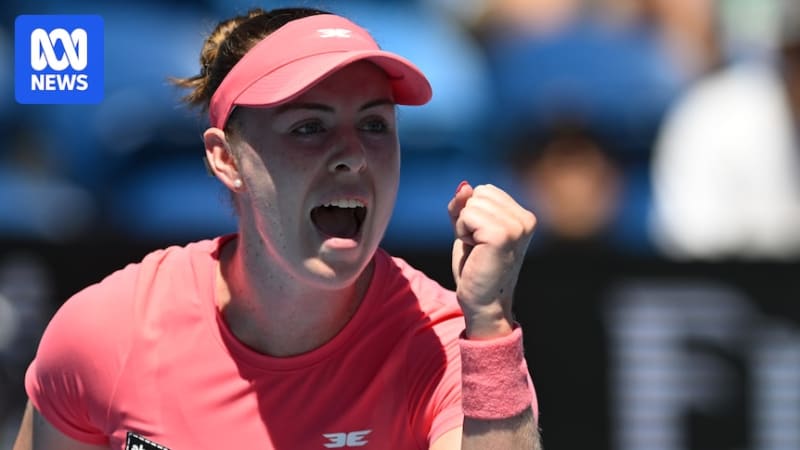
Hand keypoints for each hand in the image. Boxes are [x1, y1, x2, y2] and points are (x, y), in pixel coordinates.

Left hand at [447, 182, 536, 338]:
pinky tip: (475, 252)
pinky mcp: (502, 235)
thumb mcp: (468, 229)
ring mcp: (516, 227)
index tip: (480, 239)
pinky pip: (466, 216)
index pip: (485, 190)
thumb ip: (465, 205)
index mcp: (524, 216)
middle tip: (478, 247)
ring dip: (464, 228)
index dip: (472, 213)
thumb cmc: (476, 268)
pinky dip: (462, 234)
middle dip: (467, 218)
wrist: (483, 303)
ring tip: (478, 250)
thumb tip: (464, 186)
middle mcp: (525, 219)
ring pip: (471, 204)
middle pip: (478, 193)